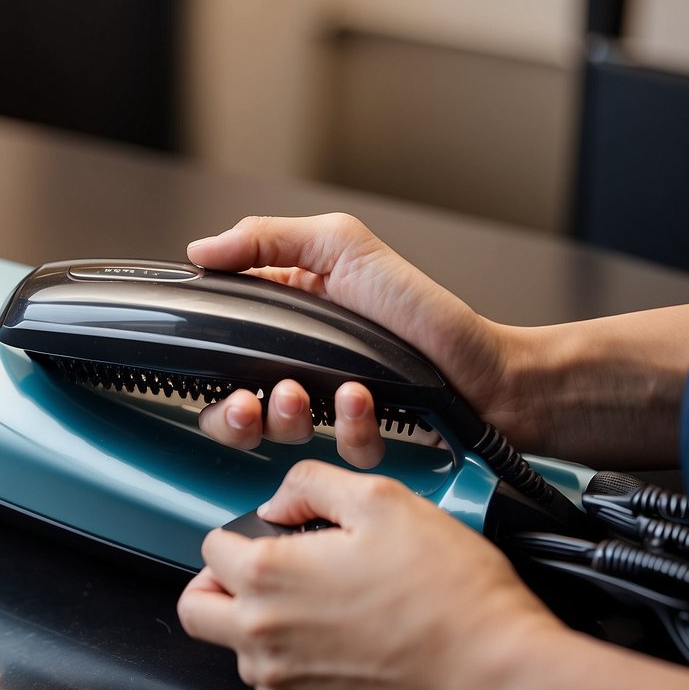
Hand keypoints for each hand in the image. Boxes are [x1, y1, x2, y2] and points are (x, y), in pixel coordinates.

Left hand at [177, 459, 563, 689]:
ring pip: (237, 652)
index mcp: (266, 578)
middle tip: (259, 567)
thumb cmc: (448, 591)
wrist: (496, 673)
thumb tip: (280, 500)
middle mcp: (263, 639)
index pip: (210, 547)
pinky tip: (344, 638)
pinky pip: (284, 684)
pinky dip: (297, 661)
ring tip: (317, 601)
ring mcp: (287, 685)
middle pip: (198, 610)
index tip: (275, 529)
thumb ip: (312, 484)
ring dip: (258, 624)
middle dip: (216, 583)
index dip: (241, 528)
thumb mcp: (381, 499)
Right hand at [190, 214, 527, 465]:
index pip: (220, 350)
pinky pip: (337, 450)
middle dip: (233, 415)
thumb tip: (202, 250)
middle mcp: (300, 365)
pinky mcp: (361, 437)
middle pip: (233, 409)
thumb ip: (266, 239)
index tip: (208, 369)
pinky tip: (364, 402)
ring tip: (309, 395)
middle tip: (250, 401)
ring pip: (278, 434)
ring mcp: (328, 405)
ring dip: (287, 418)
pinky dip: (350, 428)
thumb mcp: (342, 246)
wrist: (487, 366)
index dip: (206, 367)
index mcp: (285, 321)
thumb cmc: (420, 308)